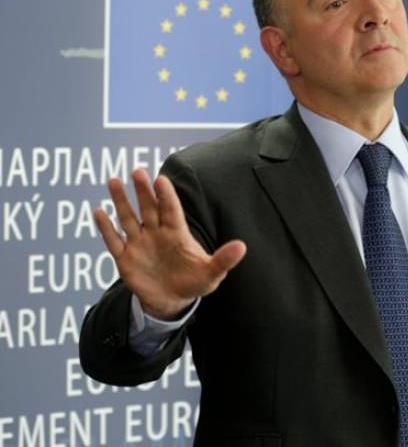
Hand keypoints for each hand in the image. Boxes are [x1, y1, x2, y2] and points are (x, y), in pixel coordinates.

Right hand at [94, 169, 245, 319]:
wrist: (172, 300)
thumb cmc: (194, 282)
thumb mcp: (212, 273)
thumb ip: (224, 259)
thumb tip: (242, 246)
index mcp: (177, 233)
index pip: (171, 210)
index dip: (166, 196)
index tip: (161, 179)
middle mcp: (156, 233)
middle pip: (148, 208)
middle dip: (142, 191)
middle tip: (137, 172)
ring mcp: (139, 244)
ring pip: (128, 219)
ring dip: (120, 201)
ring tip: (113, 181)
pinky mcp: (125, 258)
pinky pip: (114, 241)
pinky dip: (106, 228)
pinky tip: (98, 212)